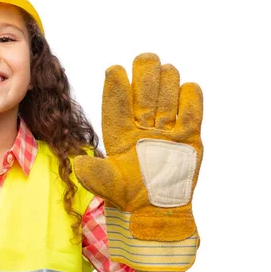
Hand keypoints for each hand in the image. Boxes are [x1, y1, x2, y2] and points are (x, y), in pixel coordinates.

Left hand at [74, 53, 202, 270]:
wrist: (158, 209)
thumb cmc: (127, 195)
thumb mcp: (107, 185)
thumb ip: (93, 173)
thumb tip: (78, 163)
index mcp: (118, 128)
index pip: (116, 99)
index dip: (115, 84)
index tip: (114, 71)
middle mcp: (141, 121)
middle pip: (145, 81)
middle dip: (146, 71)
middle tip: (146, 62)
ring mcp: (166, 123)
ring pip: (168, 83)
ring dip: (167, 80)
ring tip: (165, 95)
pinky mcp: (189, 131)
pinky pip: (192, 100)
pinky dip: (190, 94)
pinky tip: (184, 102)